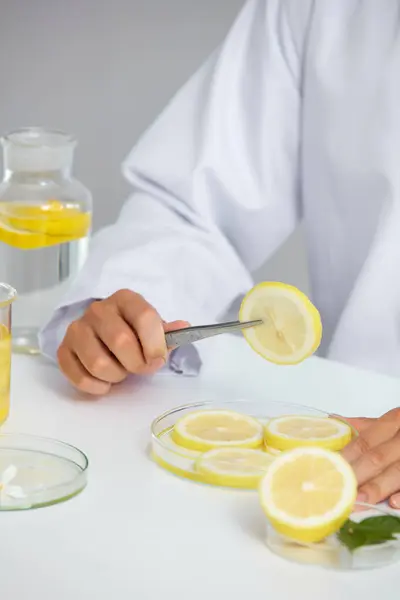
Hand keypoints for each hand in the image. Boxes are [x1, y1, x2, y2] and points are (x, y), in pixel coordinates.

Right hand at [57, 289, 188, 395]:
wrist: (104, 334)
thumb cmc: (135, 333)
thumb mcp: (154, 329)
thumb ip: (168, 333)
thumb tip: (184, 328)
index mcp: (126, 299)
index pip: (144, 316)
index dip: (155, 344)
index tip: (158, 359)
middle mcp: (98, 309)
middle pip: (121, 342)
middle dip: (136, 364)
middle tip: (140, 369)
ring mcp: (77, 328)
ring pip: (98, 363)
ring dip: (115, 376)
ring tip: (120, 371)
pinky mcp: (64, 349)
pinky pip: (78, 376)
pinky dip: (96, 386)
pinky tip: (104, 382)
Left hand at [340, 409, 399, 508]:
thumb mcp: (393, 421)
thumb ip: (364, 426)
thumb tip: (333, 420)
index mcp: (395, 422)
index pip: (365, 441)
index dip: (348, 457)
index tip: (330, 469)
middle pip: (378, 458)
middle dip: (358, 475)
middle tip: (340, 490)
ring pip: (397, 473)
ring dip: (378, 488)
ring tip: (360, 500)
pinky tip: (393, 503)